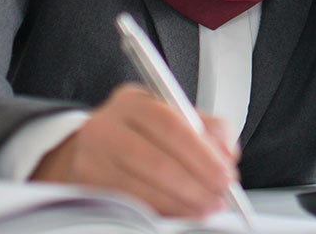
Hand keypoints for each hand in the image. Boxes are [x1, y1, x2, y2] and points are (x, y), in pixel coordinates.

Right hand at [30, 84, 238, 217]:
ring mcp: (91, 159)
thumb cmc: (142, 133)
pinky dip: (161, 211)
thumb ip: (209, 128)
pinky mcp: (86, 188)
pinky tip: (180, 212)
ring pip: (142, 188)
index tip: (225, 174)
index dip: (202, 155)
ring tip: (205, 207)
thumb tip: (228, 153)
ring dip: (181, 203)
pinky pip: (130, 205)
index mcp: (133, 102)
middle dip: (195, 185)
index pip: (171, 126)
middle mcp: (106, 127)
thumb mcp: (174, 116)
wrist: (90, 149)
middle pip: (156, 161)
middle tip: (219, 196)